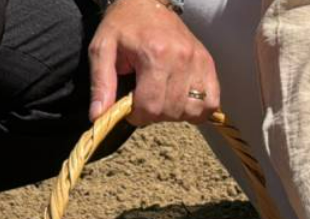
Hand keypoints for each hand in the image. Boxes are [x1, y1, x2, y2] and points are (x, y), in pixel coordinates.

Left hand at [89, 0, 219, 124]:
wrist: (147, 2)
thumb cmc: (123, 26)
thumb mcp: (102, 49)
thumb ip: (101, 83)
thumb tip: (98, 116)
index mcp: (155, 54)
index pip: (150, 106)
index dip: (136, 115)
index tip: (129, 107)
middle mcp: (182, 58)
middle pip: (170, 110)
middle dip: (153, 114)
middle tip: (143, 100)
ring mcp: (198, 61)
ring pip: (192, 110)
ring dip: (175, 113)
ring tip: (162, 99)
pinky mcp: (208, 64)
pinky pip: (211, 102)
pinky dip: (198, 108)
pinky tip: (181, 101)